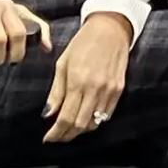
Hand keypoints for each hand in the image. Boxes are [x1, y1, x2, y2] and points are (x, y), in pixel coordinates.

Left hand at [43, 13, 131, 143]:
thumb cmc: (82, 43)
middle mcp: (94, 89)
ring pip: (94, 123)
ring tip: (68, 130)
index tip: (48, 138)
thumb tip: (48, 114)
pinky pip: (106, 115)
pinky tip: (85, 120)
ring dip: (79, 131)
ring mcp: (109, 91)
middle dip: (66, 135)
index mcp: (77, 81)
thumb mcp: (62, 63)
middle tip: (56, 137)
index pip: (66, 117)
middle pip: (79, 125)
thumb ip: (56, 91)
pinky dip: (94, 122)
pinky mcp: (119, 90)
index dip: (56, 132)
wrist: (110, 30)